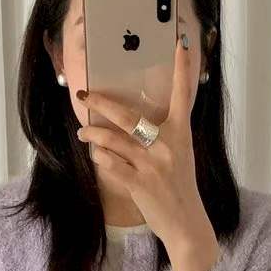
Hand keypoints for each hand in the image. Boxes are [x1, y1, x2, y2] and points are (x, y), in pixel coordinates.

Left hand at [75, 35, 220, 270]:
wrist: (187, 224)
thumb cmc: (181, 189)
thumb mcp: (181, 157)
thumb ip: (164, 137)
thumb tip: (136, 123)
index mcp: (181, 135)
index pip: (182, 96)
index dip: (181, 70)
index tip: (178, 46)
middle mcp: (166, 146)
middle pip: (128, 116)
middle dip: (101, 102)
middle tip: (84, 93)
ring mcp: (151, 165)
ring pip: (111, 140)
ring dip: (92, 134)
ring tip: (83, 132)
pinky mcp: (139, 184)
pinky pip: (110, 164)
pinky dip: (100, 158)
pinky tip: (97, 156)